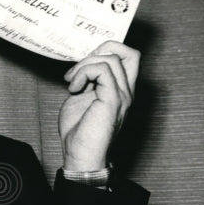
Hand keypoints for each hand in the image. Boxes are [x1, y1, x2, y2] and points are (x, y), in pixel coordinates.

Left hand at [58, 41, 139, 171]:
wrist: (81, 155)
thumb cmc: (79, 131)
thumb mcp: (81, 97)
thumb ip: (87, 80)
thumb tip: (82, 64)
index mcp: (121, 89)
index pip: (127, 57)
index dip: (104, 52)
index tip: (82, 67)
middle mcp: (126, 91)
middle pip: (130, 52)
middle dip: (102, 49)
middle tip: (81, 68)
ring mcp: (122, 95)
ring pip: (111, 58)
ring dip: (85, 65)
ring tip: (72, 82)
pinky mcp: (113, 99)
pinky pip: (102, 70)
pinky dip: (84, 73)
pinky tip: (74, 88)